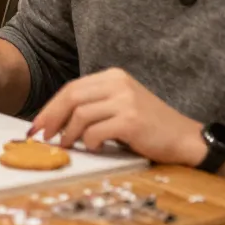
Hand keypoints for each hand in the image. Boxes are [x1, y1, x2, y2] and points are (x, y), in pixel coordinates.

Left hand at [29, 68, 206, 165]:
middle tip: (42, 135)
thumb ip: (93, 107)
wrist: (187, 140)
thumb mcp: (120, 107)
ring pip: (80, 114)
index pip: (72, 88)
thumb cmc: (150, 129)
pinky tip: (94, 148)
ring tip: (68, 145)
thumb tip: (55, 122)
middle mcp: (118, 83)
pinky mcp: (131, 120)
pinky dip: (89, 142)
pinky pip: (95, 131)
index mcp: (114, 77)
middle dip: (51, 118)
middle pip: (71, 97)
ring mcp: (126, 100)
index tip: (37, 124)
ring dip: (69, 134)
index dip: (50, 107)